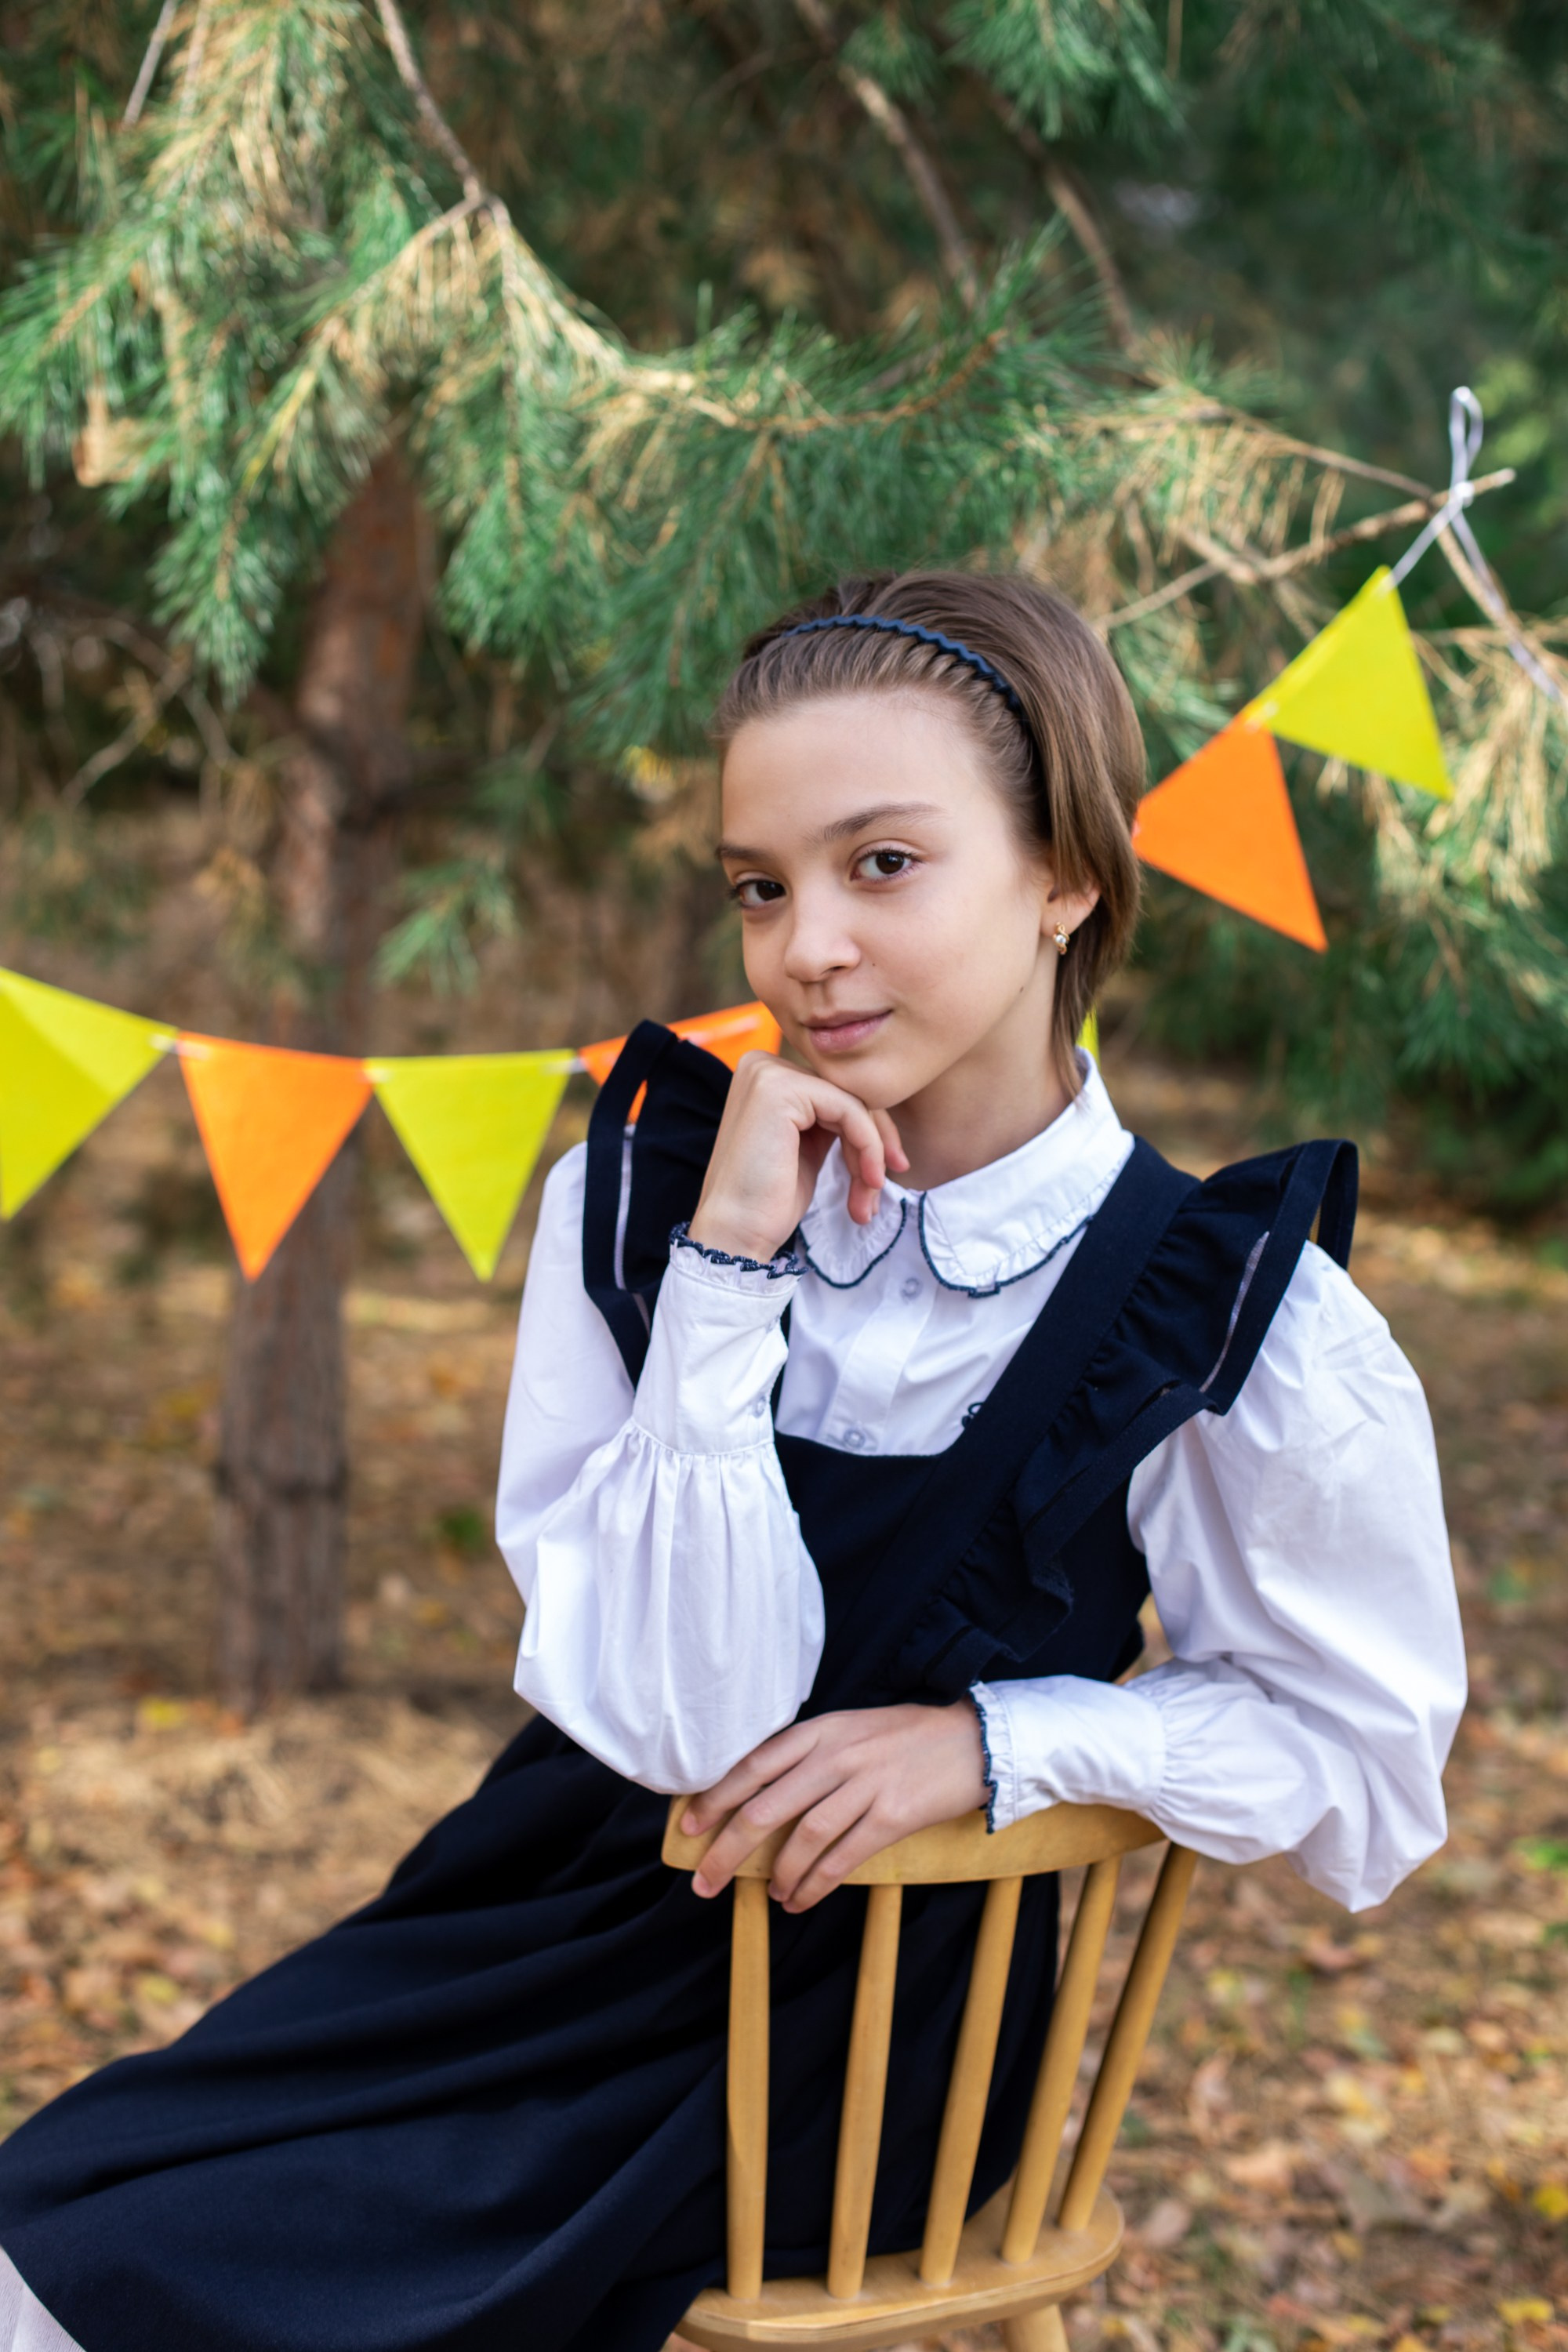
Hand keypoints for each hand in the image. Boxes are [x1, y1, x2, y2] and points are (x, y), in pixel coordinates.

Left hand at [682, 1702, 988, 1912]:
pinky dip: (815, 1884)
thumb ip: (812, 1755)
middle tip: (704, 1881)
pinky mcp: (893, 1815)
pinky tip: (799, 1899)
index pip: (754, 1765)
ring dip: (778, 1873)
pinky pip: (842, 1856)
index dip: (717, 1796)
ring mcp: (865, 1783)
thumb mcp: (853, 1729)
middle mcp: (837, 1754)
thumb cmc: (908, 1738)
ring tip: (768, 1894)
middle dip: (728, 1848)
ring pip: (803, 1836)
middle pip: (767, 1806)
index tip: (689, 1826)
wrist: (976, 1740)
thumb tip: (762, 1794)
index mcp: (822, 1730)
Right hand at [687, 1051, 906, 1263]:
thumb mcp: (805, 1147)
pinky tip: (868, 1181)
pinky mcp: (781, 1090)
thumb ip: (830, 1119)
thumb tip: (877, 1112)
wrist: (735, 1234)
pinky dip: (868, 1147)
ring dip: (871, 1153)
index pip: (835, 1092)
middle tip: (879, 1188)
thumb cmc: (768, 1201)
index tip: (878, 1178)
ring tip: (868, 1197)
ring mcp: (769, 1073)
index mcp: (766, 1075)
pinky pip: (850, 1110)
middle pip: (847, 1093)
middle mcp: (763, 1064)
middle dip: (873, 1144)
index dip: (867, 1134)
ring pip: (853, 1103)